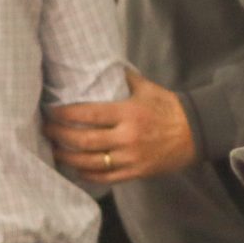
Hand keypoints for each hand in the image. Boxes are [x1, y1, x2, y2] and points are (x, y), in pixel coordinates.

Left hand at [44, 70, 198, 185]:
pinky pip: (106, 177)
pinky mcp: (137, 173)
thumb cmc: (168, 107)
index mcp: (129, 113)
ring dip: (68, 158)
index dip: (65, 115)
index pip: (88, 114)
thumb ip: (123, 78)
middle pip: (84, 140)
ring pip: (91, 162)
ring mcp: (132, 158)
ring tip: (55, 151)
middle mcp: (128, 137)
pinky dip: (87, 175)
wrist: (197, 132)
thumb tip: (102, 64)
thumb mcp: (147, 88)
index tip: (51, 112)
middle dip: (60, 136)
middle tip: (46, 130)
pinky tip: (76, 169)